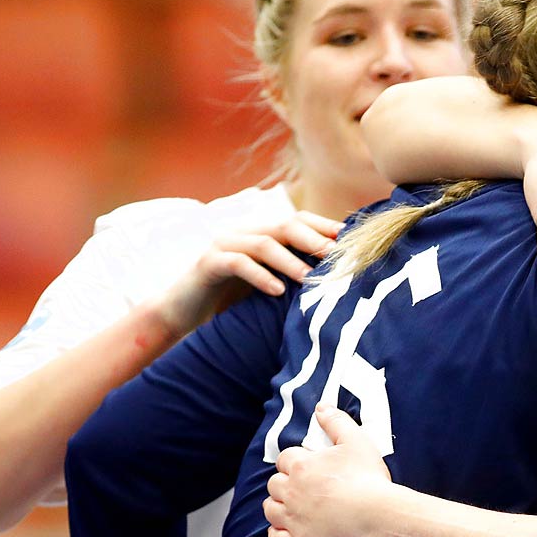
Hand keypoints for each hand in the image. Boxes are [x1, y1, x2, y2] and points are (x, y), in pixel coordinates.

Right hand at [149, 210, 341, 336]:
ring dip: (291, 261)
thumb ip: (297, 279)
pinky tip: (278, 291)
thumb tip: (341, 283)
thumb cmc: (234, 305)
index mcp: (262, 234)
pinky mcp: (208, 263)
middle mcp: (244, 233)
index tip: (352, 241)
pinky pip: (237, 263)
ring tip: (312, 280)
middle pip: (285, 225)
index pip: (299, 220)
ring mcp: (224, 244)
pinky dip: (260, 276)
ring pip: (264, 242)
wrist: (185, 316)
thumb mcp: (271, 288)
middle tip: (338, 259)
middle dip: (314, 240)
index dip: (325, 227)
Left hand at [264, 405, 392, 536]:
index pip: (284, 459)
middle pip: (274, 484)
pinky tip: (289, 531)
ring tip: (294, 509)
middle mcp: (290, 492)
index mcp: (301, 466)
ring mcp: (292, 519)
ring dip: (278, 507)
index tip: (307, 468)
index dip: (294, 462)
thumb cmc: (368, 478)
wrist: (376, 516)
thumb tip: (321, 407)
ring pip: (270, 510)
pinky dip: (278, 534)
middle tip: (302, 489)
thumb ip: (337, 422)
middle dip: (284, 485)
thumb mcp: (356, 441)